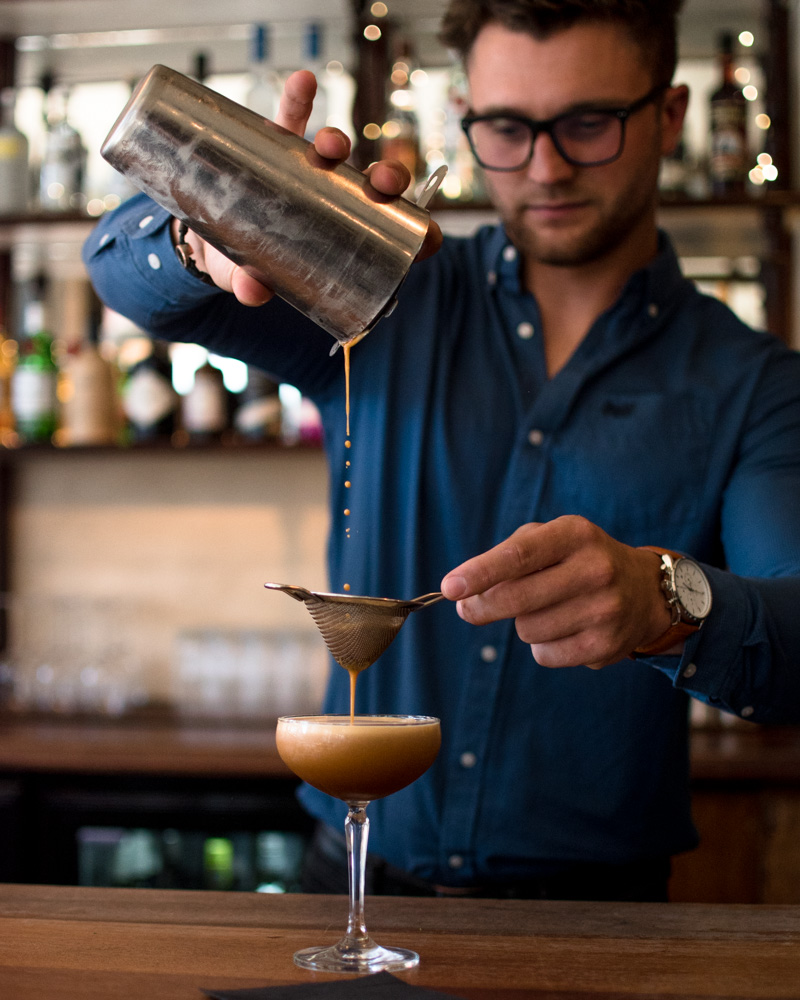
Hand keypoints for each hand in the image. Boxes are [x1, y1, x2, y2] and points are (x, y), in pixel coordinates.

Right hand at [172, 70, 442, 305]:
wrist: (209, 237)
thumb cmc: (242, 264)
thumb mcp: (245, 278)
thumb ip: (250, 285)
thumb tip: (252, 290)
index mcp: (345, 237)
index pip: (394, 236)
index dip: (418, 236)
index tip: (430, 237)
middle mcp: (335, 200)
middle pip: (373, 187)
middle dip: (385, 180)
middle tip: (382, 184)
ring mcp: (309, 170)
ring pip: (335, 151)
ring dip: (338, 142)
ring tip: (330, 146)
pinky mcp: (276, 146)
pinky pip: (291, 118)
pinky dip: (299, 99)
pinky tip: (304, 81)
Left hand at [440, 516, 675, 669]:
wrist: (644, 591)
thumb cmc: (577, 560)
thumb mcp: (551, 539)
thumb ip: (506, 556)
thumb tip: (464, 594)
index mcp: (575, 534)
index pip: (518, 555)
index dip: (479, 573)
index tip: (449, 588)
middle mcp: (596, 569)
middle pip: (516, 599)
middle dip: (482, 607)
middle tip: (467, 608)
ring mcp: (605, 610)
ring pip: (526, 630)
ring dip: (522, 624)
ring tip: (546, 609)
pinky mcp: (606, 646)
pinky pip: (545, 656)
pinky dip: (542, 646)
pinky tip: (562, 629)